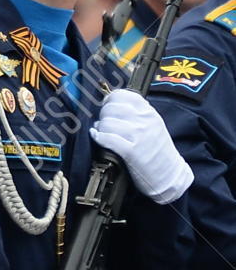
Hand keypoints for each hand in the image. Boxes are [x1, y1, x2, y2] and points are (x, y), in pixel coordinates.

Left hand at [89, 89, 191, 203]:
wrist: (170, 174)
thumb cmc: (157, 150)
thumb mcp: (152, 125)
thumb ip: (135, 114)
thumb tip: (109, 106)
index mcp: (149, 112)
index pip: (123, 95)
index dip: (110, 100)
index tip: (107, 107)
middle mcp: (144, 121)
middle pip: (111, 108)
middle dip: (103, 116)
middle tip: (105, 124)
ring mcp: (139, 135)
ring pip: (107, 123)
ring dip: (100, 129)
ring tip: (103, 134)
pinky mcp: (131, 151)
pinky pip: (107, 138)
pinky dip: (99, 138)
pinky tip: (98, 138)